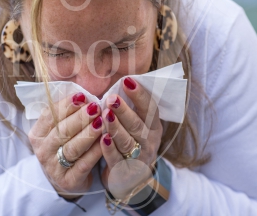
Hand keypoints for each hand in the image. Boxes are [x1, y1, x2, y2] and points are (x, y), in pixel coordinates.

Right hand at [28, 92, 102, 199]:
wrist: (65, 178)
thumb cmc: (65, 146)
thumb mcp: (60, 129)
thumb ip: (67, 113)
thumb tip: (83, 95)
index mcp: (37, 134)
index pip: (50, 116)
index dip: (66, 105)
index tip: (82, 96)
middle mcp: (42, 151)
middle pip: (61, 131)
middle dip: (79, 117)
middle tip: (95, 107)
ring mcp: (54, 167)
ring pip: (72, 147)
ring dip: (87, 133)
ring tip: (100, 121)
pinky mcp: (68, 181)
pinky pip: (84, 164)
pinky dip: (95, 151)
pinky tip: (106, 140)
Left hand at [100, 77, 162, 199]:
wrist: (132, 177)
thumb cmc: (131, 140)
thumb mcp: (137, 123)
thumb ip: (131, 106)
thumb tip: (122, 80)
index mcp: (154, 126)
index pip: (150, 108)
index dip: (140, 95)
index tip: (127, 81)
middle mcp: (149, 141)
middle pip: (138, 125)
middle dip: (124, 110)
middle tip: (111, 98)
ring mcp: (139, 157)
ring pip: (127, 141)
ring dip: (116, 127)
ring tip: (105, 115)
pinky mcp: (125, 171)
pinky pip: (116, 159)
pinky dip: (109, 149)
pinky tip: (102, 138)